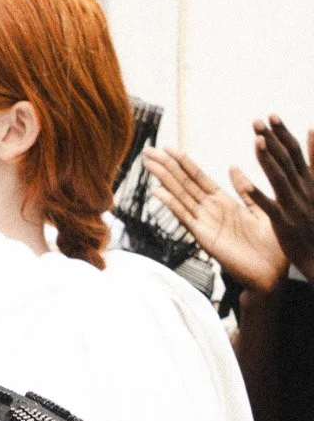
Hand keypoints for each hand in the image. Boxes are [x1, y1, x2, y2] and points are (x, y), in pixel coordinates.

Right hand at [142, 145, 286, 291]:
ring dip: (164, 180)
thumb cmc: (271, 245)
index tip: (169, 148)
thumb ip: (246, 190)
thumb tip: (233, 167)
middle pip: (184, 183)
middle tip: (149, 151)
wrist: (272, 272)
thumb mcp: (262, 209)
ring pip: (180, 196)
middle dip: (167, 166)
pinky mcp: (204, 236)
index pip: (199, 177)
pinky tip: (158, 192)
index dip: (184, 162)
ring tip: (149, 164)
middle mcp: (210, 210)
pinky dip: (171, 204)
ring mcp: (205, 222)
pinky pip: (185, 216)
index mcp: (224, 202)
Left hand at [249, 116, 313, 280]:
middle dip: (273, 138)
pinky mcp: (286, 223)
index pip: (295, 152)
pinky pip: (270, 207)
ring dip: (268, 159)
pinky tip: (244, 185)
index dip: (283, 132)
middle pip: (287, 159)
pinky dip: (258, 195)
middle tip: (257, 120)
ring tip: (257, 141)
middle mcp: (304, 189)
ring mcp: (295, 205)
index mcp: (310, 181)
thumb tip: (312, 132)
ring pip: (280, 178)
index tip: (271, 115)